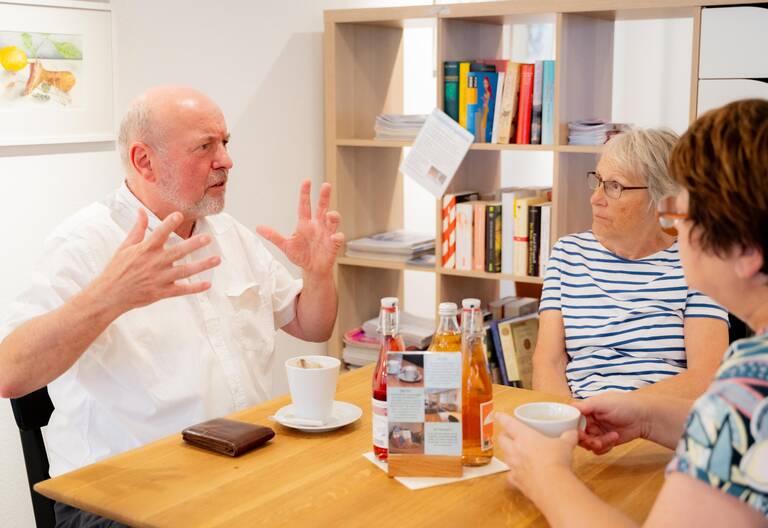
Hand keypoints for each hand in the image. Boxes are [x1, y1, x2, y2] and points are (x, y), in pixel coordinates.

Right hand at [91, 210, 220, 314]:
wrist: (109, 295)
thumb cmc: (116, 270)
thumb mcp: (125, 247)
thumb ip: (137, 229)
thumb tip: (141, 211)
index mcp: (145, 250)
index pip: (159, 234)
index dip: (169, 224)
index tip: (179, 215)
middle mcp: (154, 263)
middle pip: (178, 252)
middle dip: (194, 245)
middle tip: (208, 238)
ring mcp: (159, 278)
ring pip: (185, 271)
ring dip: (202, 265)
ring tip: (217, 259)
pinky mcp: (161, 292)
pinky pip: (182, 290)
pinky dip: (195, 288)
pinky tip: (208, 284)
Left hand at [256, 180, 343, 276]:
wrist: (312, 269)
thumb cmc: (301, 255)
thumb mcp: (285, 246)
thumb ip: (273, 236)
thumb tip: (258, 228)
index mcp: (305, 224)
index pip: (305, 205)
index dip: (305, 194)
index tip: (307, 182)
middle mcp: (318, 226)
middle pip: (322, 207)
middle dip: (324, 196)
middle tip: (326, 185)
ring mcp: (327, 234)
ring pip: (333, 221)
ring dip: (333, 216)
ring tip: (330, 215)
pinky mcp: (333, 244)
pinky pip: (338, 238)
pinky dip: (337, 236)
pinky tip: (334, 237)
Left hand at [496, 412, 577, 502]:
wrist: (552, 486)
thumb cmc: (556, 460)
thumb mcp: (565, 444)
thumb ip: (568, 436)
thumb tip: (572, 432)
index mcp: (524, 436)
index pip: (508, 423)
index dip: (502, 417)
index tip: (497, 415)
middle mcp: (514, 449)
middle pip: (502, 439)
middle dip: (504, 436)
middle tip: (509, 435)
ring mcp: (513, 466)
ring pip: (505, 456)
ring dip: (508, 453)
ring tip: (515, 453)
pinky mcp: (516, 481)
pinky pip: (511, 475)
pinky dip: (514, 474)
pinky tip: (520, 474)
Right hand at [571, 392, 650, 454]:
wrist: (644, 417)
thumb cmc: (624, 405)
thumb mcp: (603, 402)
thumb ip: (586, 406)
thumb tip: (570, 408)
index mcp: (586, 410)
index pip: (571, 421)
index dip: (573, 429)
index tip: (579, 433)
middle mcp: (589, 421)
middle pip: (578, 435)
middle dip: (586, 440)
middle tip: (595, 441)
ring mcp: (597, 432)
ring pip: (587, 444)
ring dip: (598, 444)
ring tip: (610, 438)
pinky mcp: (605, 442)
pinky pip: (598, 450)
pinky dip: (605, 447)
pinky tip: (615, 438)